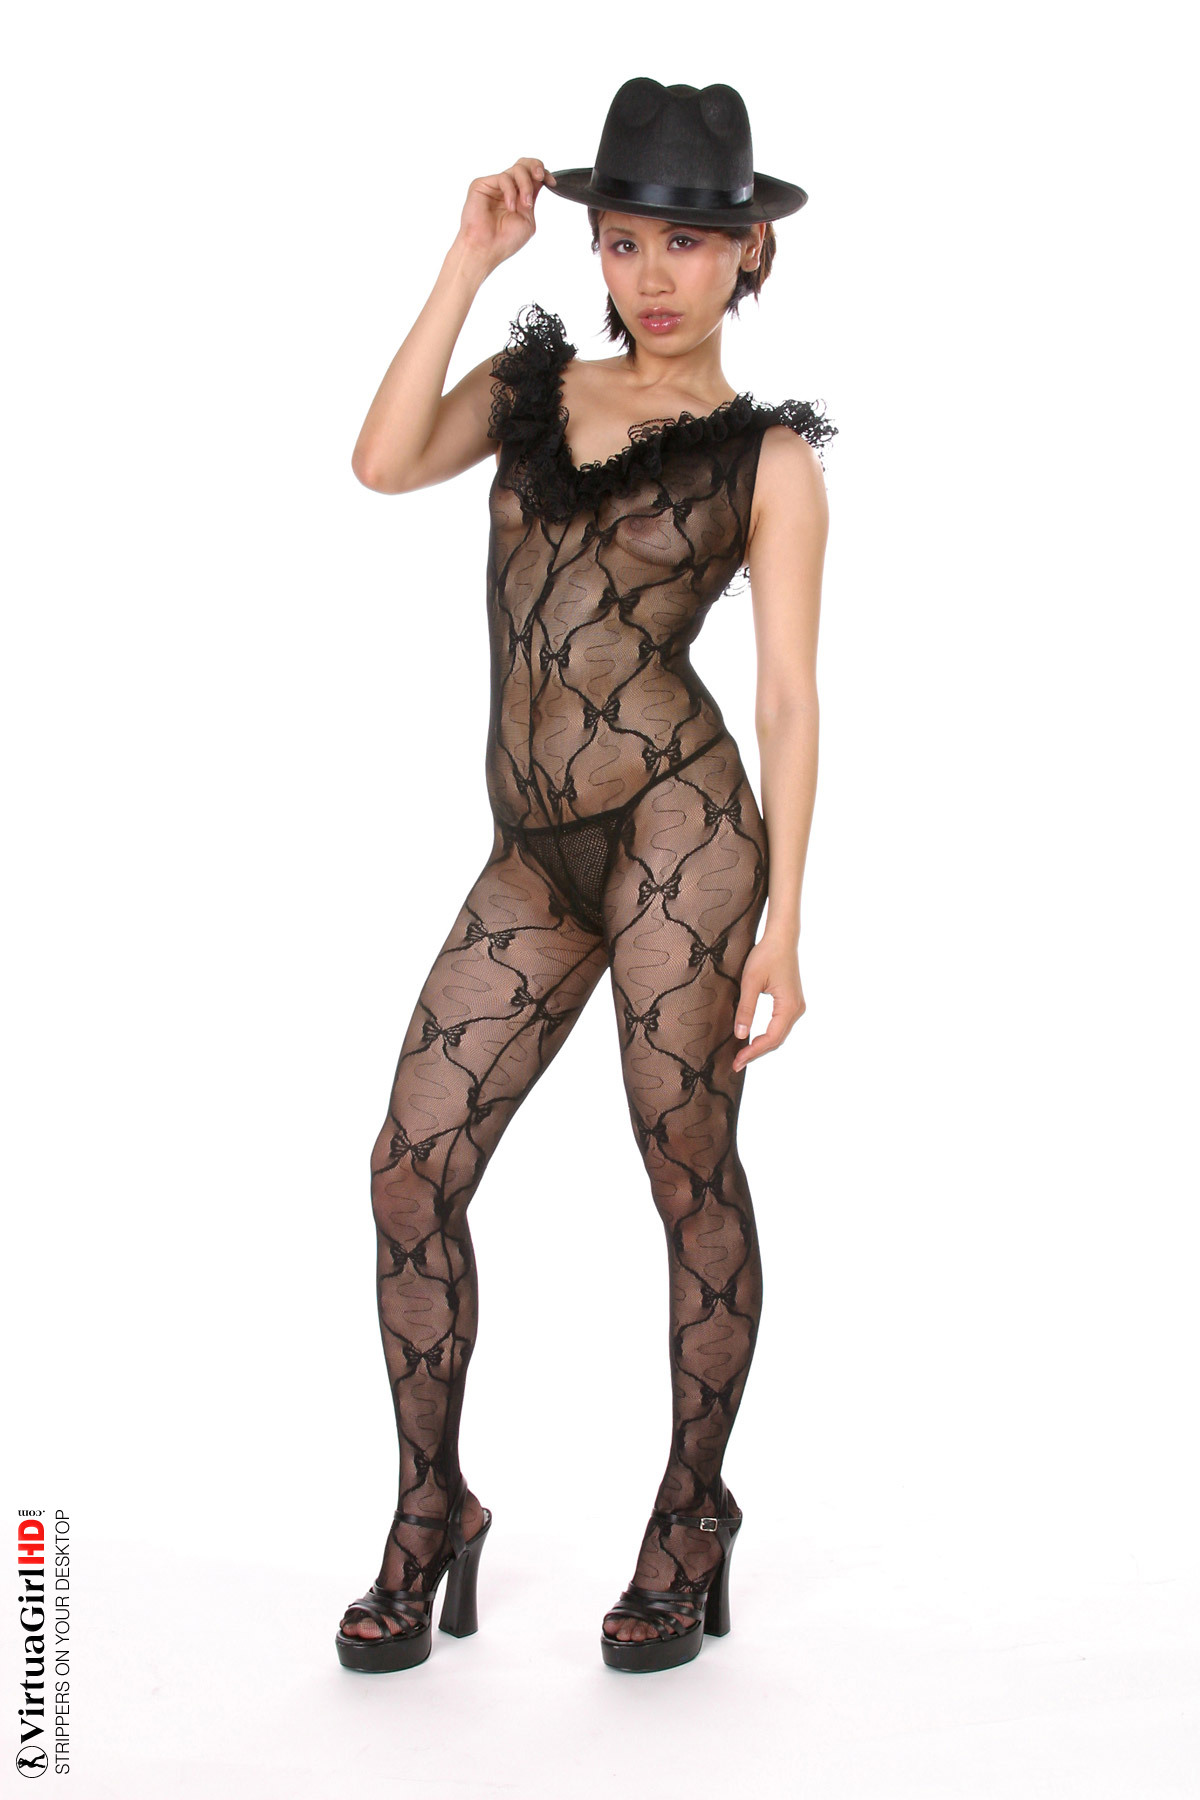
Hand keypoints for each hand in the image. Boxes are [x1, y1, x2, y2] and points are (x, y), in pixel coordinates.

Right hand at [455, 157, 557, 271]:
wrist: (485, 249)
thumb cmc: (504, 241)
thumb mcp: (527, 219)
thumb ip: (533, 199)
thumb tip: (540, 180)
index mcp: (519, 197)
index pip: (532, 176)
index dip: (544, 174)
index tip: (552, 182)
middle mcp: (507, 189)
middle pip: (524, 164)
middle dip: (536, 167)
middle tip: (540, 177)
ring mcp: (495, 186)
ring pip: (517, 169)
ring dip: (526, 185)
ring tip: (526, 205)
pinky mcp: (482, 184)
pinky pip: (504, 178)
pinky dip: (511, 192)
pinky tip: (510, 207)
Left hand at [731, 930, 805, 1072]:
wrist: (781, 938)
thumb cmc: (766, 955)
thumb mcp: (750, 982)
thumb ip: (746, 1009)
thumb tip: (740, 1035)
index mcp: (789, 1007)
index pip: (771, 1038)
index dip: (754, 1051)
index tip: (737, 1060)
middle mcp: (797, 1009)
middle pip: (776, 1040)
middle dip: (757, 1052)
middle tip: (737, 1063)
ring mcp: (796, 1007)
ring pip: (779, 1034)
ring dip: (762, 1045)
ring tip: (743, 1055)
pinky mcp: (791, 1003)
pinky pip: (779, 1026)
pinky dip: (767, 1035)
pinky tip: (753, 1040)